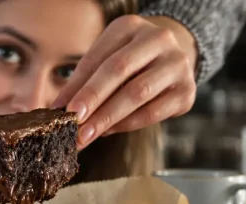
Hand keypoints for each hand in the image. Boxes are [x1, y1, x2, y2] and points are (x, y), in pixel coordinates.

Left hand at [52, 15, 197, 148]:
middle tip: (73, 123)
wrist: (173, 58)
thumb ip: (84, 80)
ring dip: (107, 118)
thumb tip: (59, 109)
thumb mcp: (106, 59)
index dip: (77, 85)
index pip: (98, 57)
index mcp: (130, 26)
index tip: (60, 109)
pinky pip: (153, 112)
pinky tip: (109, 131)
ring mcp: (176, 64)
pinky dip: (127, 124)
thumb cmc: (130, 62)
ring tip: (86, 135)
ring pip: (137, 93)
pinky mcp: (186, 91)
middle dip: (92, 100)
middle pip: (118, 70)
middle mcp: (158, 39)